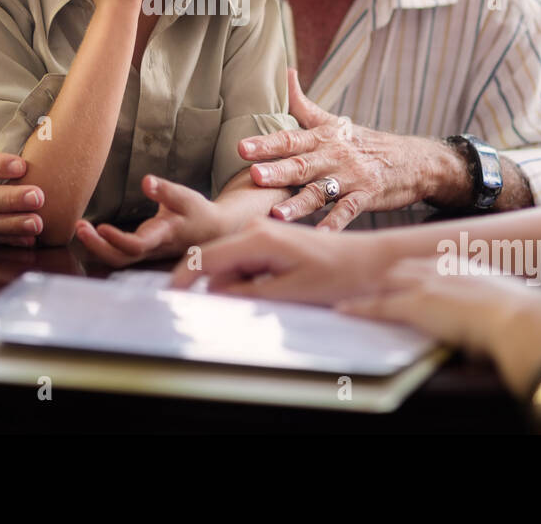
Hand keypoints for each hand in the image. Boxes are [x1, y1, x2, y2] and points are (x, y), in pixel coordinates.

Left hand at [74, 175, 228, 267]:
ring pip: (118, 259)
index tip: (100, 226)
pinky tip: (89, 233)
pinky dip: (102, 246)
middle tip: (79, 226)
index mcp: (163, 236)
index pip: (137, 245)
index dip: (117, 239)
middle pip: (121, 258)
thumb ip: (164, 190)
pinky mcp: (143, 250)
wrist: (212, 231)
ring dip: (96, 246)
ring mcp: (147, 253)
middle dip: (97, 246)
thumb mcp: (185, 197)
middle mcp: (152, 249)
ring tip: (80, 227)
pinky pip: (119, 255)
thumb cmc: (197, 212)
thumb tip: (145, 181)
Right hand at [168, 217, 395, 304]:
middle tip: (236, 311)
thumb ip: (246, 293)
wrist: (371, 261)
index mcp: (257, 238)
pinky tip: (272, 292)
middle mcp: (256, 229)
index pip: (205, 258)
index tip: (169, 300)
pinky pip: (246, 263)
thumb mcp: (289, 292)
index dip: (183, 279)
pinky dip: (248, 281)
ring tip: (271, 299)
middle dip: (215, 288)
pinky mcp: (272, 241)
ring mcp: (264, 233)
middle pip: (214, 262)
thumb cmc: (338, 276)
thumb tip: (213, 293)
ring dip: (236, 287)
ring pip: (230, 265)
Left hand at [239, 69, 452, 228]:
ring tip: (278, 214)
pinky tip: (321, 235)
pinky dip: (336, 223)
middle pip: (302, 164)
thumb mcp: (334, 121)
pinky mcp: (368, 196)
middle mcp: (335, 156)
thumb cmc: (365, 142)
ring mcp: (352, 177)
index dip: (266, 143)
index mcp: (323, 138)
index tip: (242, 147)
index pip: (290, 139)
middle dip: (277, 171)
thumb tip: (285, 72)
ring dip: (300, 203)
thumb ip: (304, 103)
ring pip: (322, 191)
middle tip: (254, 176)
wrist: (414, 160)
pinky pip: (349, 211)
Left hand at [337, 258, 540, 397]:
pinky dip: (359, 308)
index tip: (403, 273)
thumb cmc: (523, 314)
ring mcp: (426, 285)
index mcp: (464, 266)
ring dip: (367, 288)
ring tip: (349, 292)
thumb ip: (494, 301)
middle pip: (402, 267)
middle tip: (369, 279)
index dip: (412, 269)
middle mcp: (442, 269)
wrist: (520, 316)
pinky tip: (343, 310)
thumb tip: (497, 313)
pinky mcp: (416, 304)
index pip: (428, 263)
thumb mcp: (507, 299)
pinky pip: (379, 306)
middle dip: (385, 274)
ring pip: (386, 283)